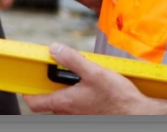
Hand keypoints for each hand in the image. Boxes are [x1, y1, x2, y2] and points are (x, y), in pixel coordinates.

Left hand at [24, 44, 152, 114]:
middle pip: (48, 102)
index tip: (28, 80)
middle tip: (56, 73)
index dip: (28, 91)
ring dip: (65, 92)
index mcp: (65, 102)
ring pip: (63, 105)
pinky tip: (90, 88)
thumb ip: (72, 59)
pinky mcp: (89, 116)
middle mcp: (69, 113)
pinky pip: (76, 108)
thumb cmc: (119, 98)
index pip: (34, 102)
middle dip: (50, 87)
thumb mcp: (94, 71)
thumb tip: (54, 49)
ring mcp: (79, 117)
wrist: (138, 114)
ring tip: (78, 78)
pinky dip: (77, 97)